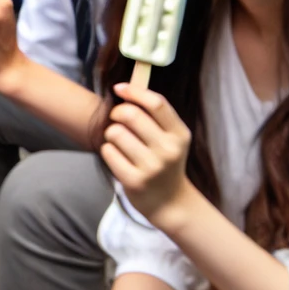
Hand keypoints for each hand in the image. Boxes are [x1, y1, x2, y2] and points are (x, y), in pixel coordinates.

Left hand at [99, 82, 193, 223]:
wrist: (169, 202)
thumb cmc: (164, 162)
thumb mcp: (171, 139)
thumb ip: (155, 115)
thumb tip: (125, 87)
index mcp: (179, 135)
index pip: (156, 103)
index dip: (134, 91)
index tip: (119, 88)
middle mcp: (168, 150)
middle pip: (131, 114)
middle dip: (117, 113)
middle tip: (117, 119)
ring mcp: (152, 167)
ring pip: (115, 132)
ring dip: (111, 134)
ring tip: (119, 142)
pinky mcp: (134, 181)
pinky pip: (108, 152)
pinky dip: (108, 151)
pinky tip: (118, 158)